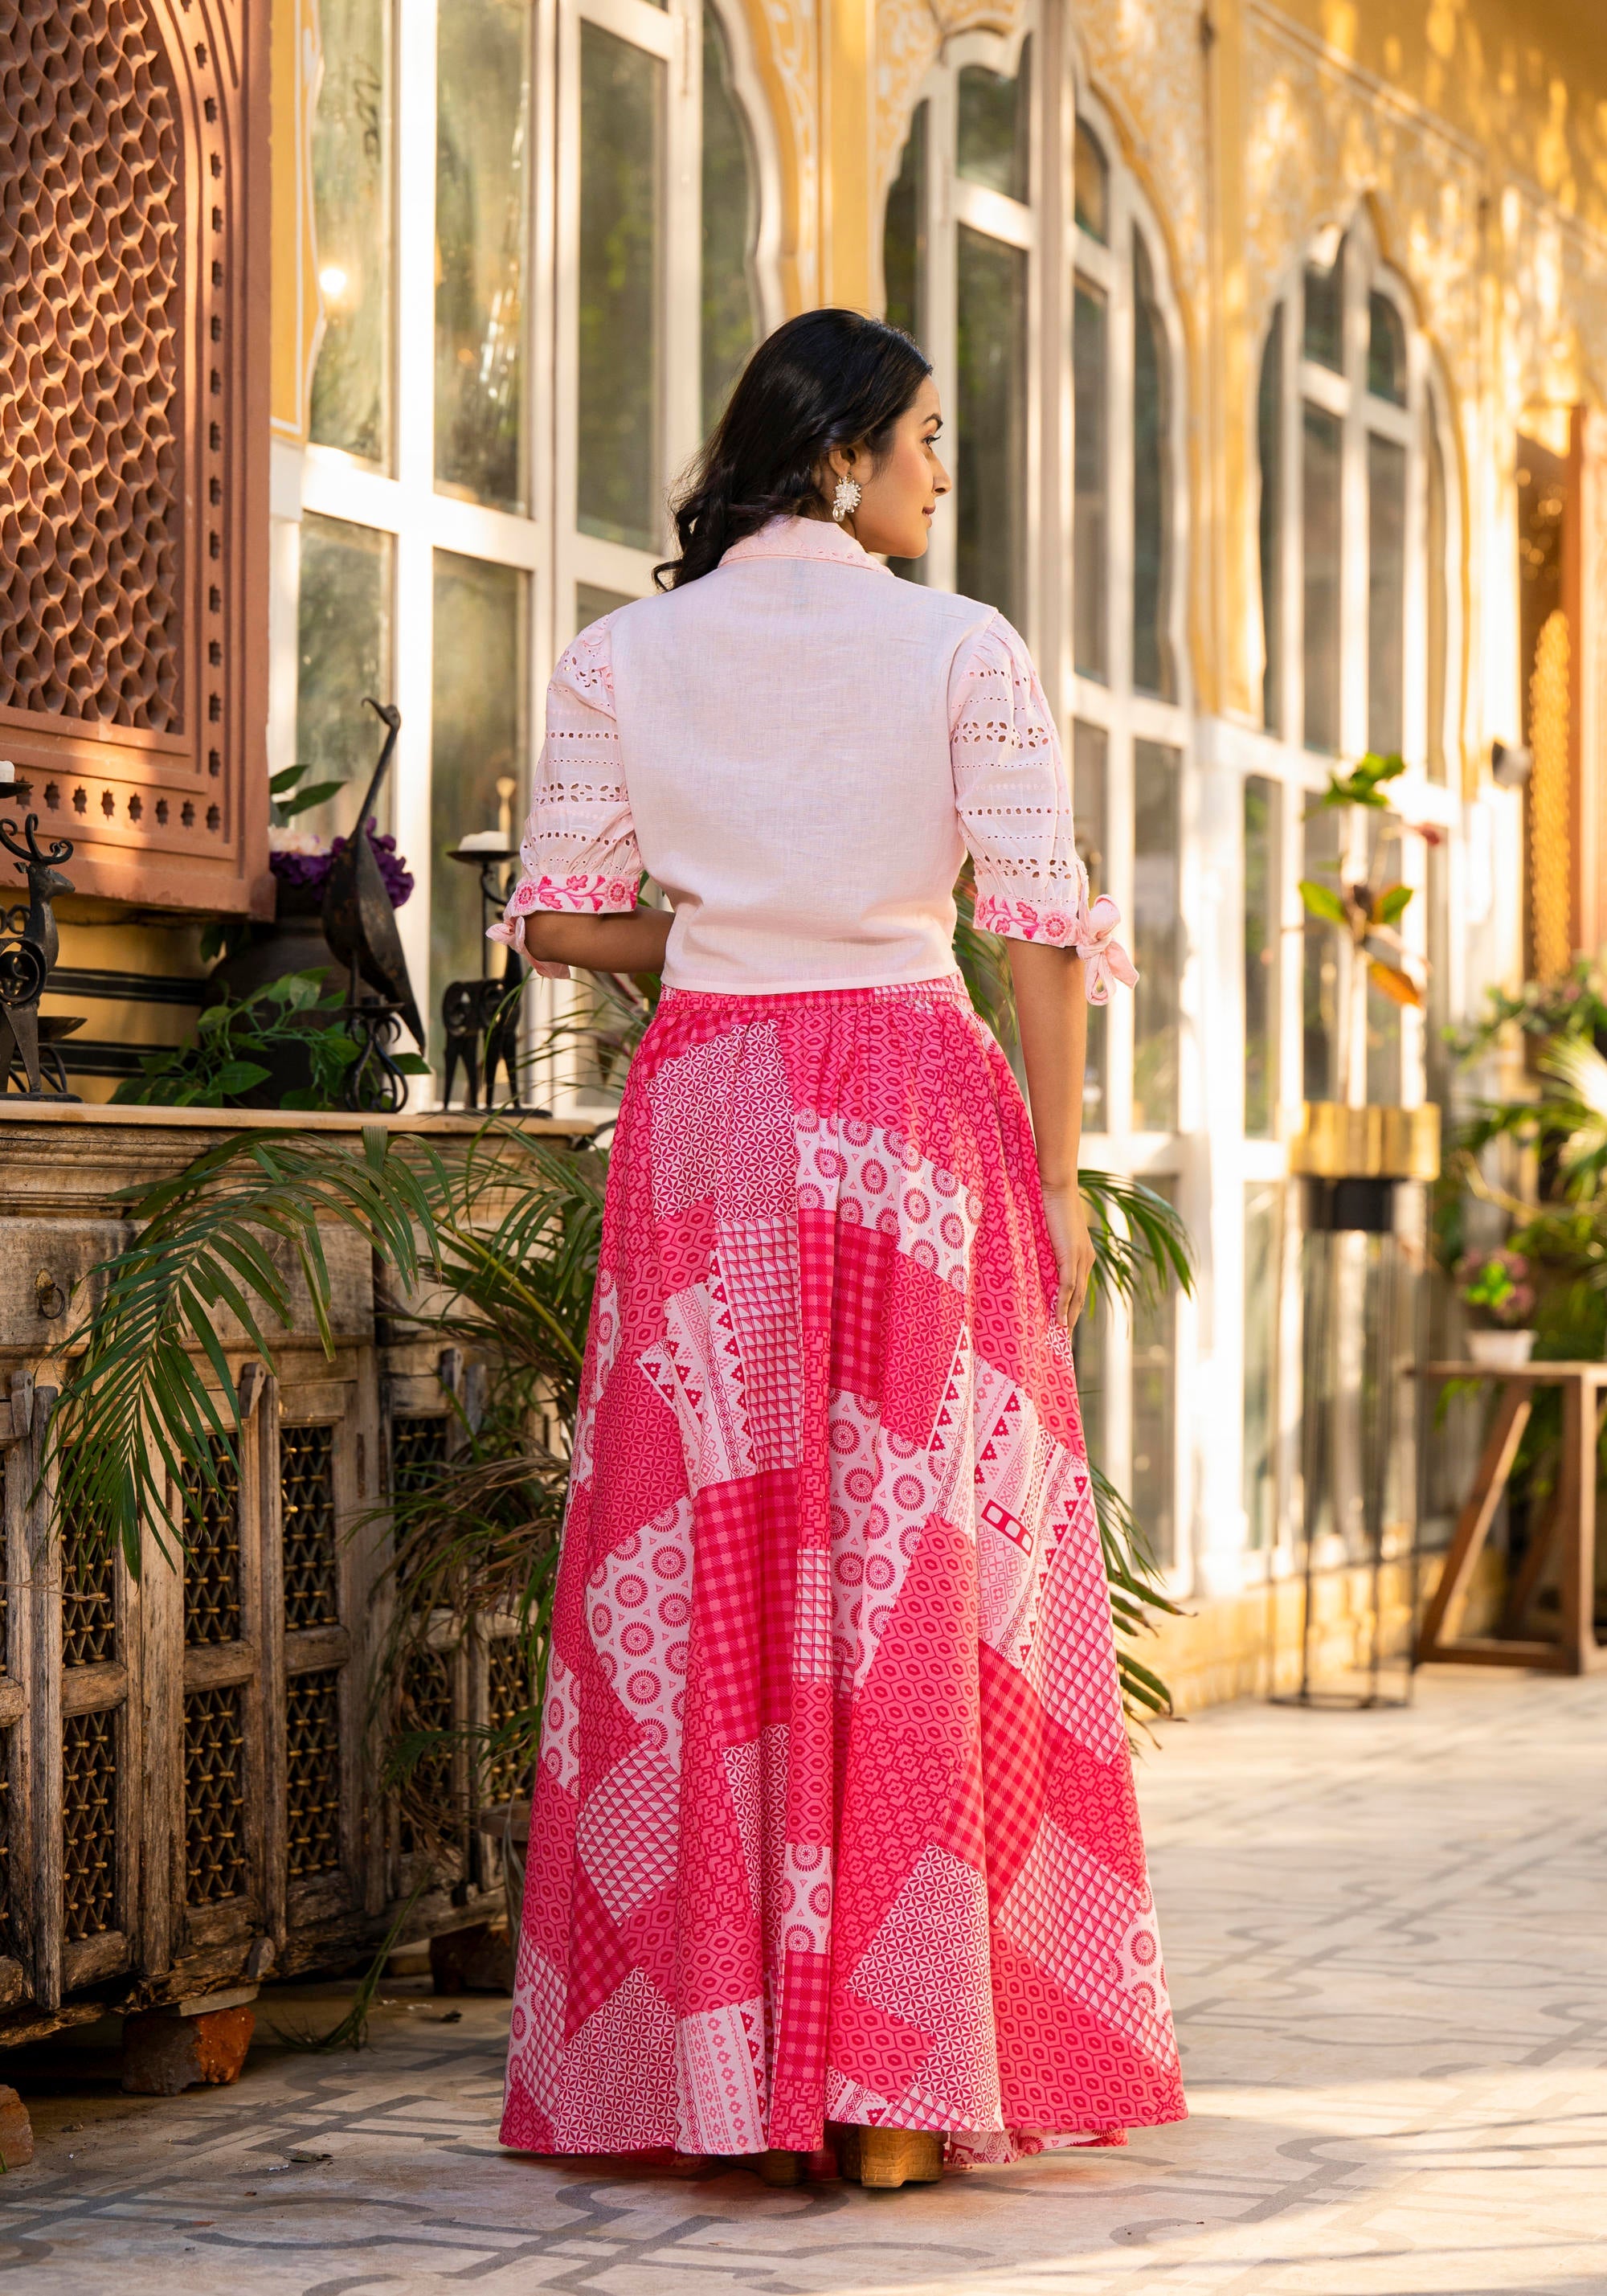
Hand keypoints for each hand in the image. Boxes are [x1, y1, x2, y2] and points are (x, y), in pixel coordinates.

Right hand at [1040, 1183, 1094, 1330]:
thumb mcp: (1049, 1233)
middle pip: (1081, 1296)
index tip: (1064, 1322)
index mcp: (1084, 1253)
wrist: (1056, 1188)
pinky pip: (1068, 1287)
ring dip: (1068, 1316)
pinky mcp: (1072, 1256)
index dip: (1072, 1305)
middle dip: (1072, 1317)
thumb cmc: (1049, 1204)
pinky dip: (1063, 1304)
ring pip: (1076, 1295)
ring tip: (1060, 1334)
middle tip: (1063, 1337)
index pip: (1079, 1286)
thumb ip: (1048, 1249)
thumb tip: (1035, 1262)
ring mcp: (1081, 1258)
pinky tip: (1057, 1319)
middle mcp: (1086, 1259)